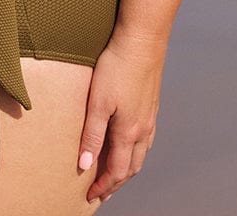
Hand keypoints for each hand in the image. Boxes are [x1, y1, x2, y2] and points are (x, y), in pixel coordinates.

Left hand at [77, 34, 163, 202]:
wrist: (142, 40)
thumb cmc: (117, 67)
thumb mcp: (98, 102)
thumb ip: (92, 135)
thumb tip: (85, 166)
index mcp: (129, 132)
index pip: (117, 171)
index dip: (104, 186)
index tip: (90, 196)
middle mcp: (143, 129)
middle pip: (132, 167)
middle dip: (116, 182)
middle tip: (101, 192)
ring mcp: (150, 116)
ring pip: (141, 153)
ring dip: (127, 167)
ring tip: (113, 172)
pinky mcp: (151, 103)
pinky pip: (145, 138)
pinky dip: (135, 150)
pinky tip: (128, 142)